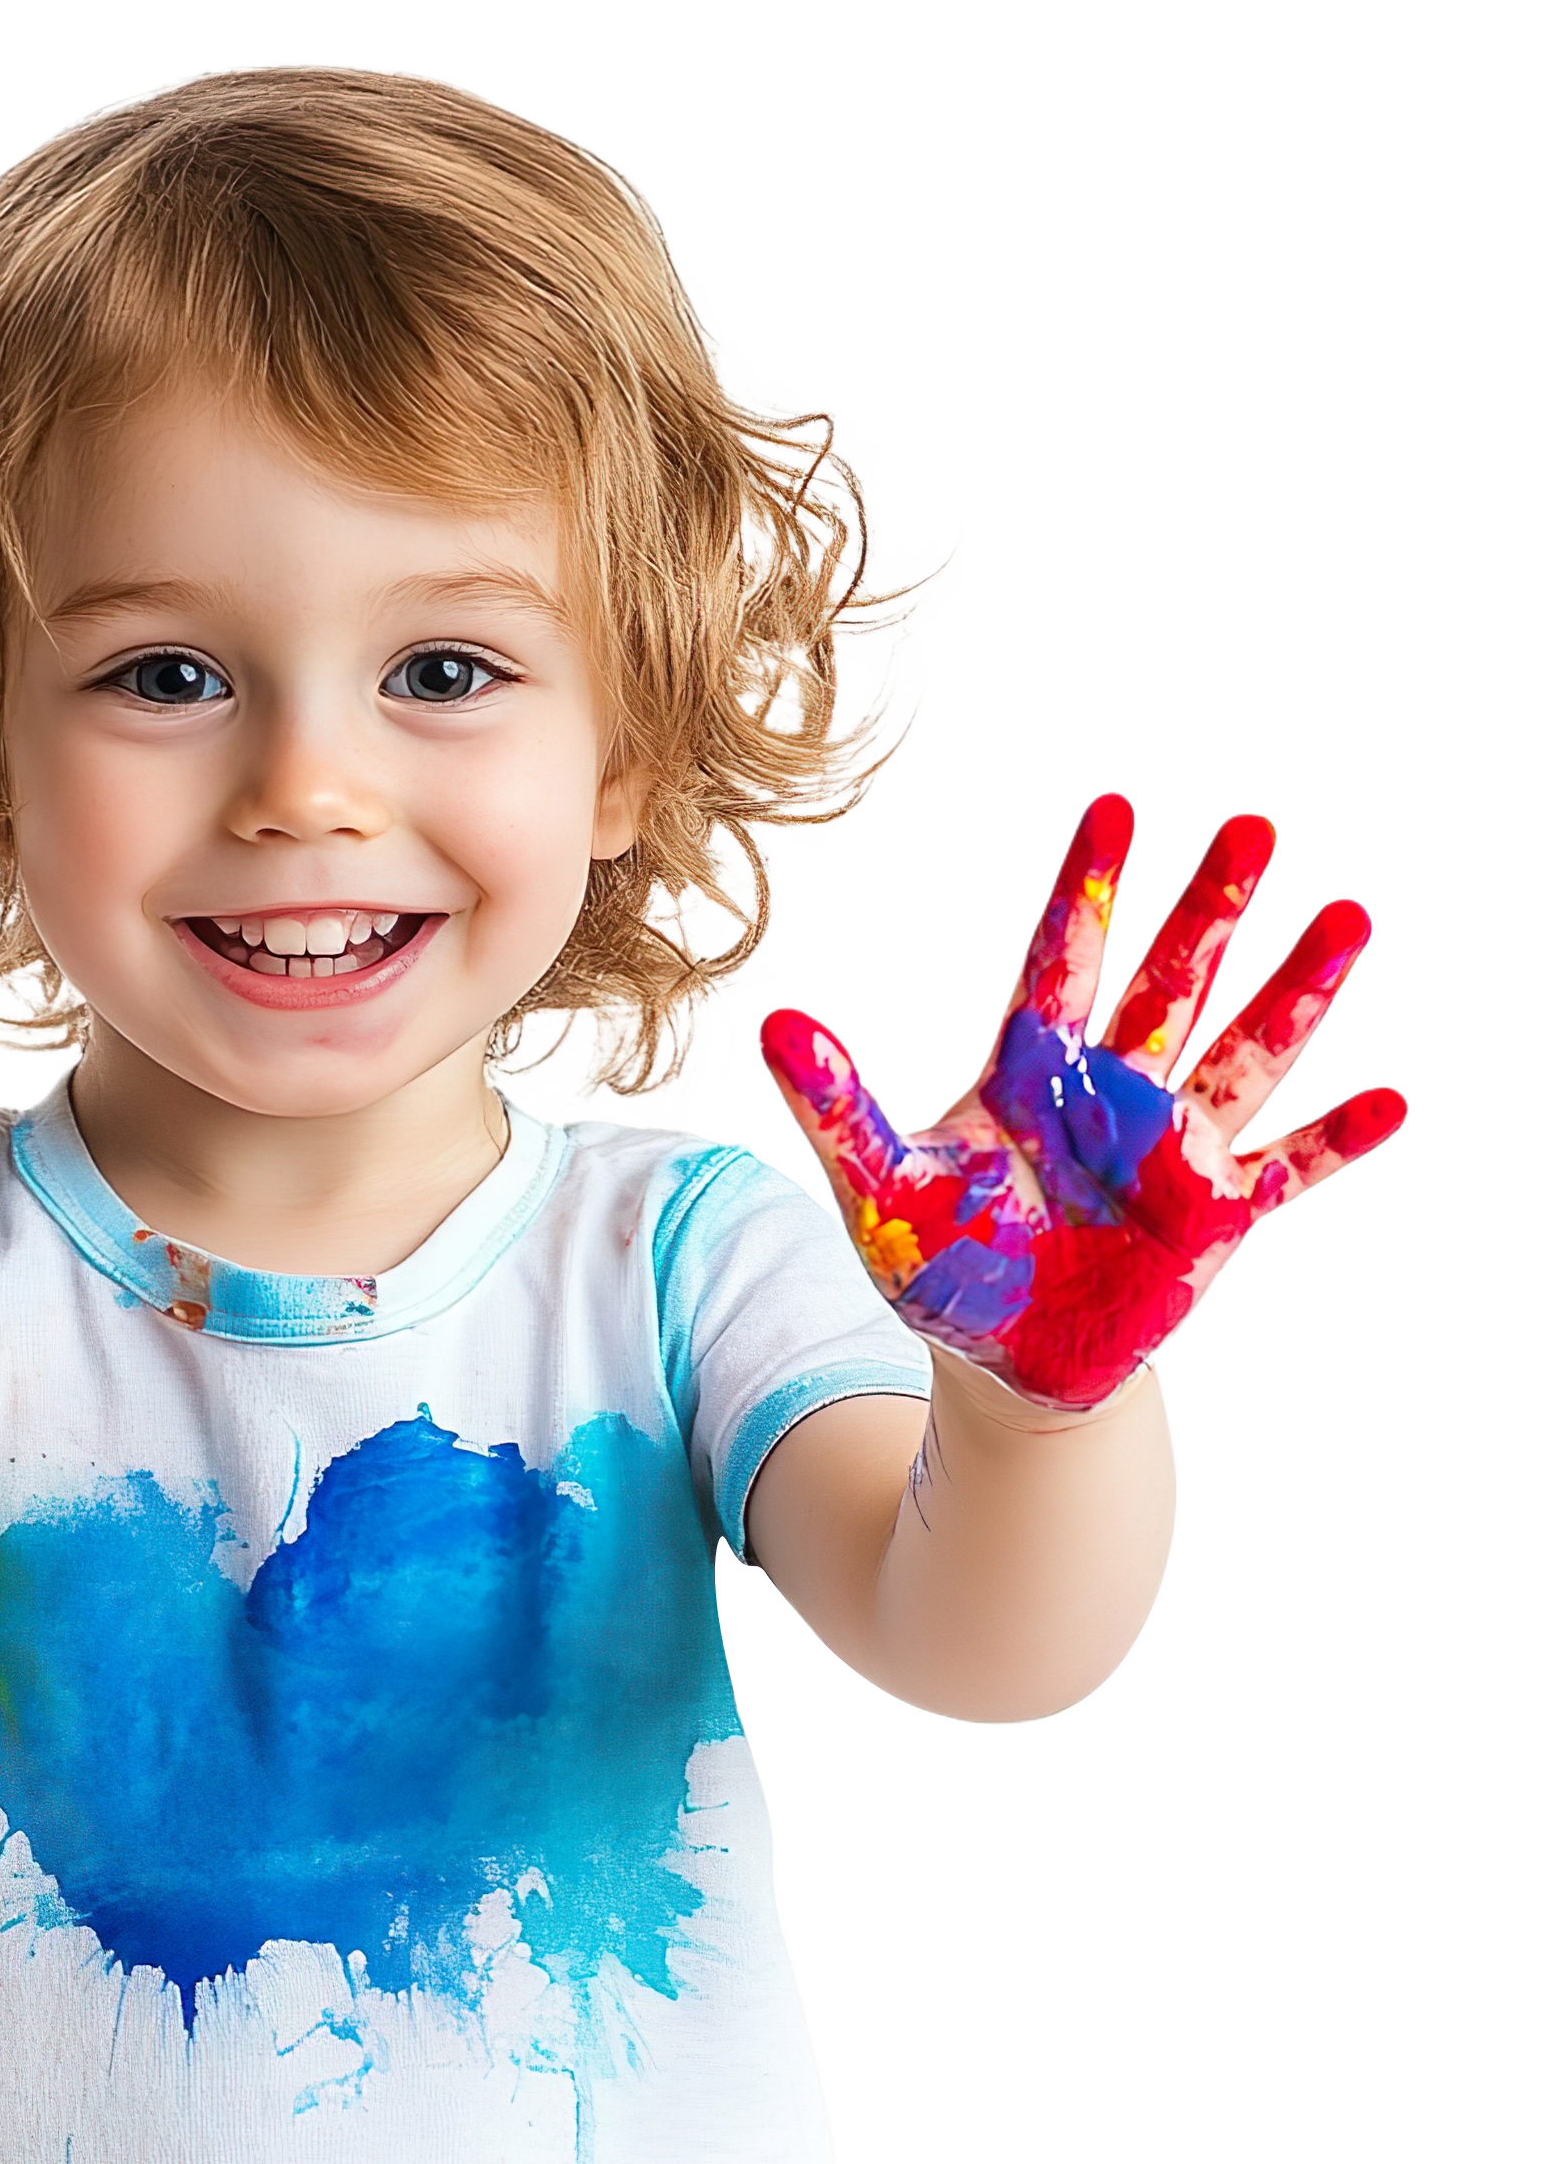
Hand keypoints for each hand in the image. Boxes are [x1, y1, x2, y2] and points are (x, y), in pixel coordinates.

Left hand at [760, 794, 1407, 1410]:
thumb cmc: (940, 1263)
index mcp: (1031, 1072)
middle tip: (1254, 827)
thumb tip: (772, 1021)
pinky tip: (1391, 1098)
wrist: (1002, 1359)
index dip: (1088, 886)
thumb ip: (835, 1106)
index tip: (1115, 804)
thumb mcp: (878, 1188)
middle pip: (1170, 983)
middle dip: (1209, 910)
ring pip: (1244, 1053)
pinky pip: (1287, 1169)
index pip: (1063, 959)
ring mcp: (1172, 1151)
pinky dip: (1336, 1139)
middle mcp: (1112, 1093)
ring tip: (1350, 918)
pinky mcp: (1216, 1216)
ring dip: (1295, 993)